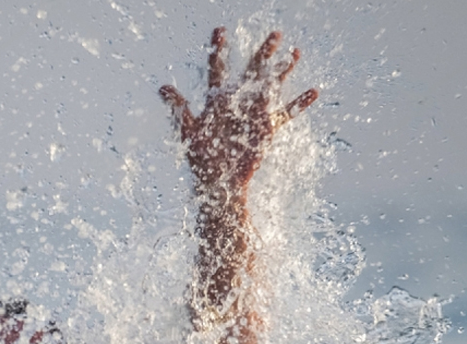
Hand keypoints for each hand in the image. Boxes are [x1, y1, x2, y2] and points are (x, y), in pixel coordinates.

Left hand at [159, 27, 318, 195]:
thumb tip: (162, 87)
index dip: (218, 50)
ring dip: (283, 70)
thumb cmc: (202, 157)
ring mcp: (254, 113)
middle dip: (262, 52)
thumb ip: (179, 108)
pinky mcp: (267, 127)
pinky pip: (286, 113)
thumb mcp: (189, 131)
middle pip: (251, 71)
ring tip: (295, 52)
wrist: (219, 180)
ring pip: (272, 85)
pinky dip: (299, 103)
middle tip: (275, 33)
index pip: (217, 68)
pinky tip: (314, 91)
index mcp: (217, 99)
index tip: (220, 30)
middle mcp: (237, 102)